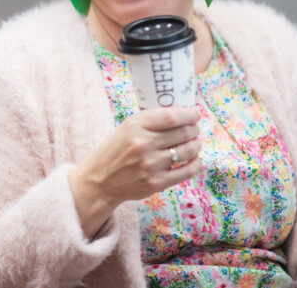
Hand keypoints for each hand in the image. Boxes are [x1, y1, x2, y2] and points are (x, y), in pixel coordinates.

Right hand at [69, 106, 201, 237]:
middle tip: (195, 128)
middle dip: (194, 129)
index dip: (189, 114)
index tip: (195, 113)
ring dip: (196, 144)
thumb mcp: (126, 127)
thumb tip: (181, 114)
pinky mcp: (156, 182)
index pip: (171, 116)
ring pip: (188, 151)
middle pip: (183, 132)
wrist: (100, 180)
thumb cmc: (116, 150)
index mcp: (135, 126)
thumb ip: (150, 121)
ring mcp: (151, 165)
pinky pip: (186, 171)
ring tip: (195, 142)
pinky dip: (195, 163)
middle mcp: (143, 144)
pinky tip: (194, 159)